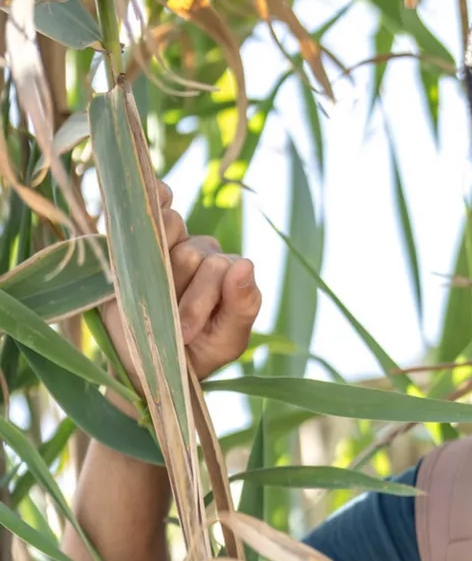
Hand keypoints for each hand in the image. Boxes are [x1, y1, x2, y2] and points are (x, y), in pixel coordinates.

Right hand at [101, 181, 262, 386]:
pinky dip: (152, 196)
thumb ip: (242, 307)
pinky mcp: (136, 236)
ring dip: (154, 265)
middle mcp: (203, 252)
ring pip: (167, 227)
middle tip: (167, 325)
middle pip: (191, 253)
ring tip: (148, 297)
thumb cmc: (192, 355)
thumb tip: (246, 264)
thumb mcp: (225, 341)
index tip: (186, 334)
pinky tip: (144, 208)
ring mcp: (170, 241)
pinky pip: (153, 199)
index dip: (198, 301)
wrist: (146, 364)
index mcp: (229, 274)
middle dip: (176, 295)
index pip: (219, 269)